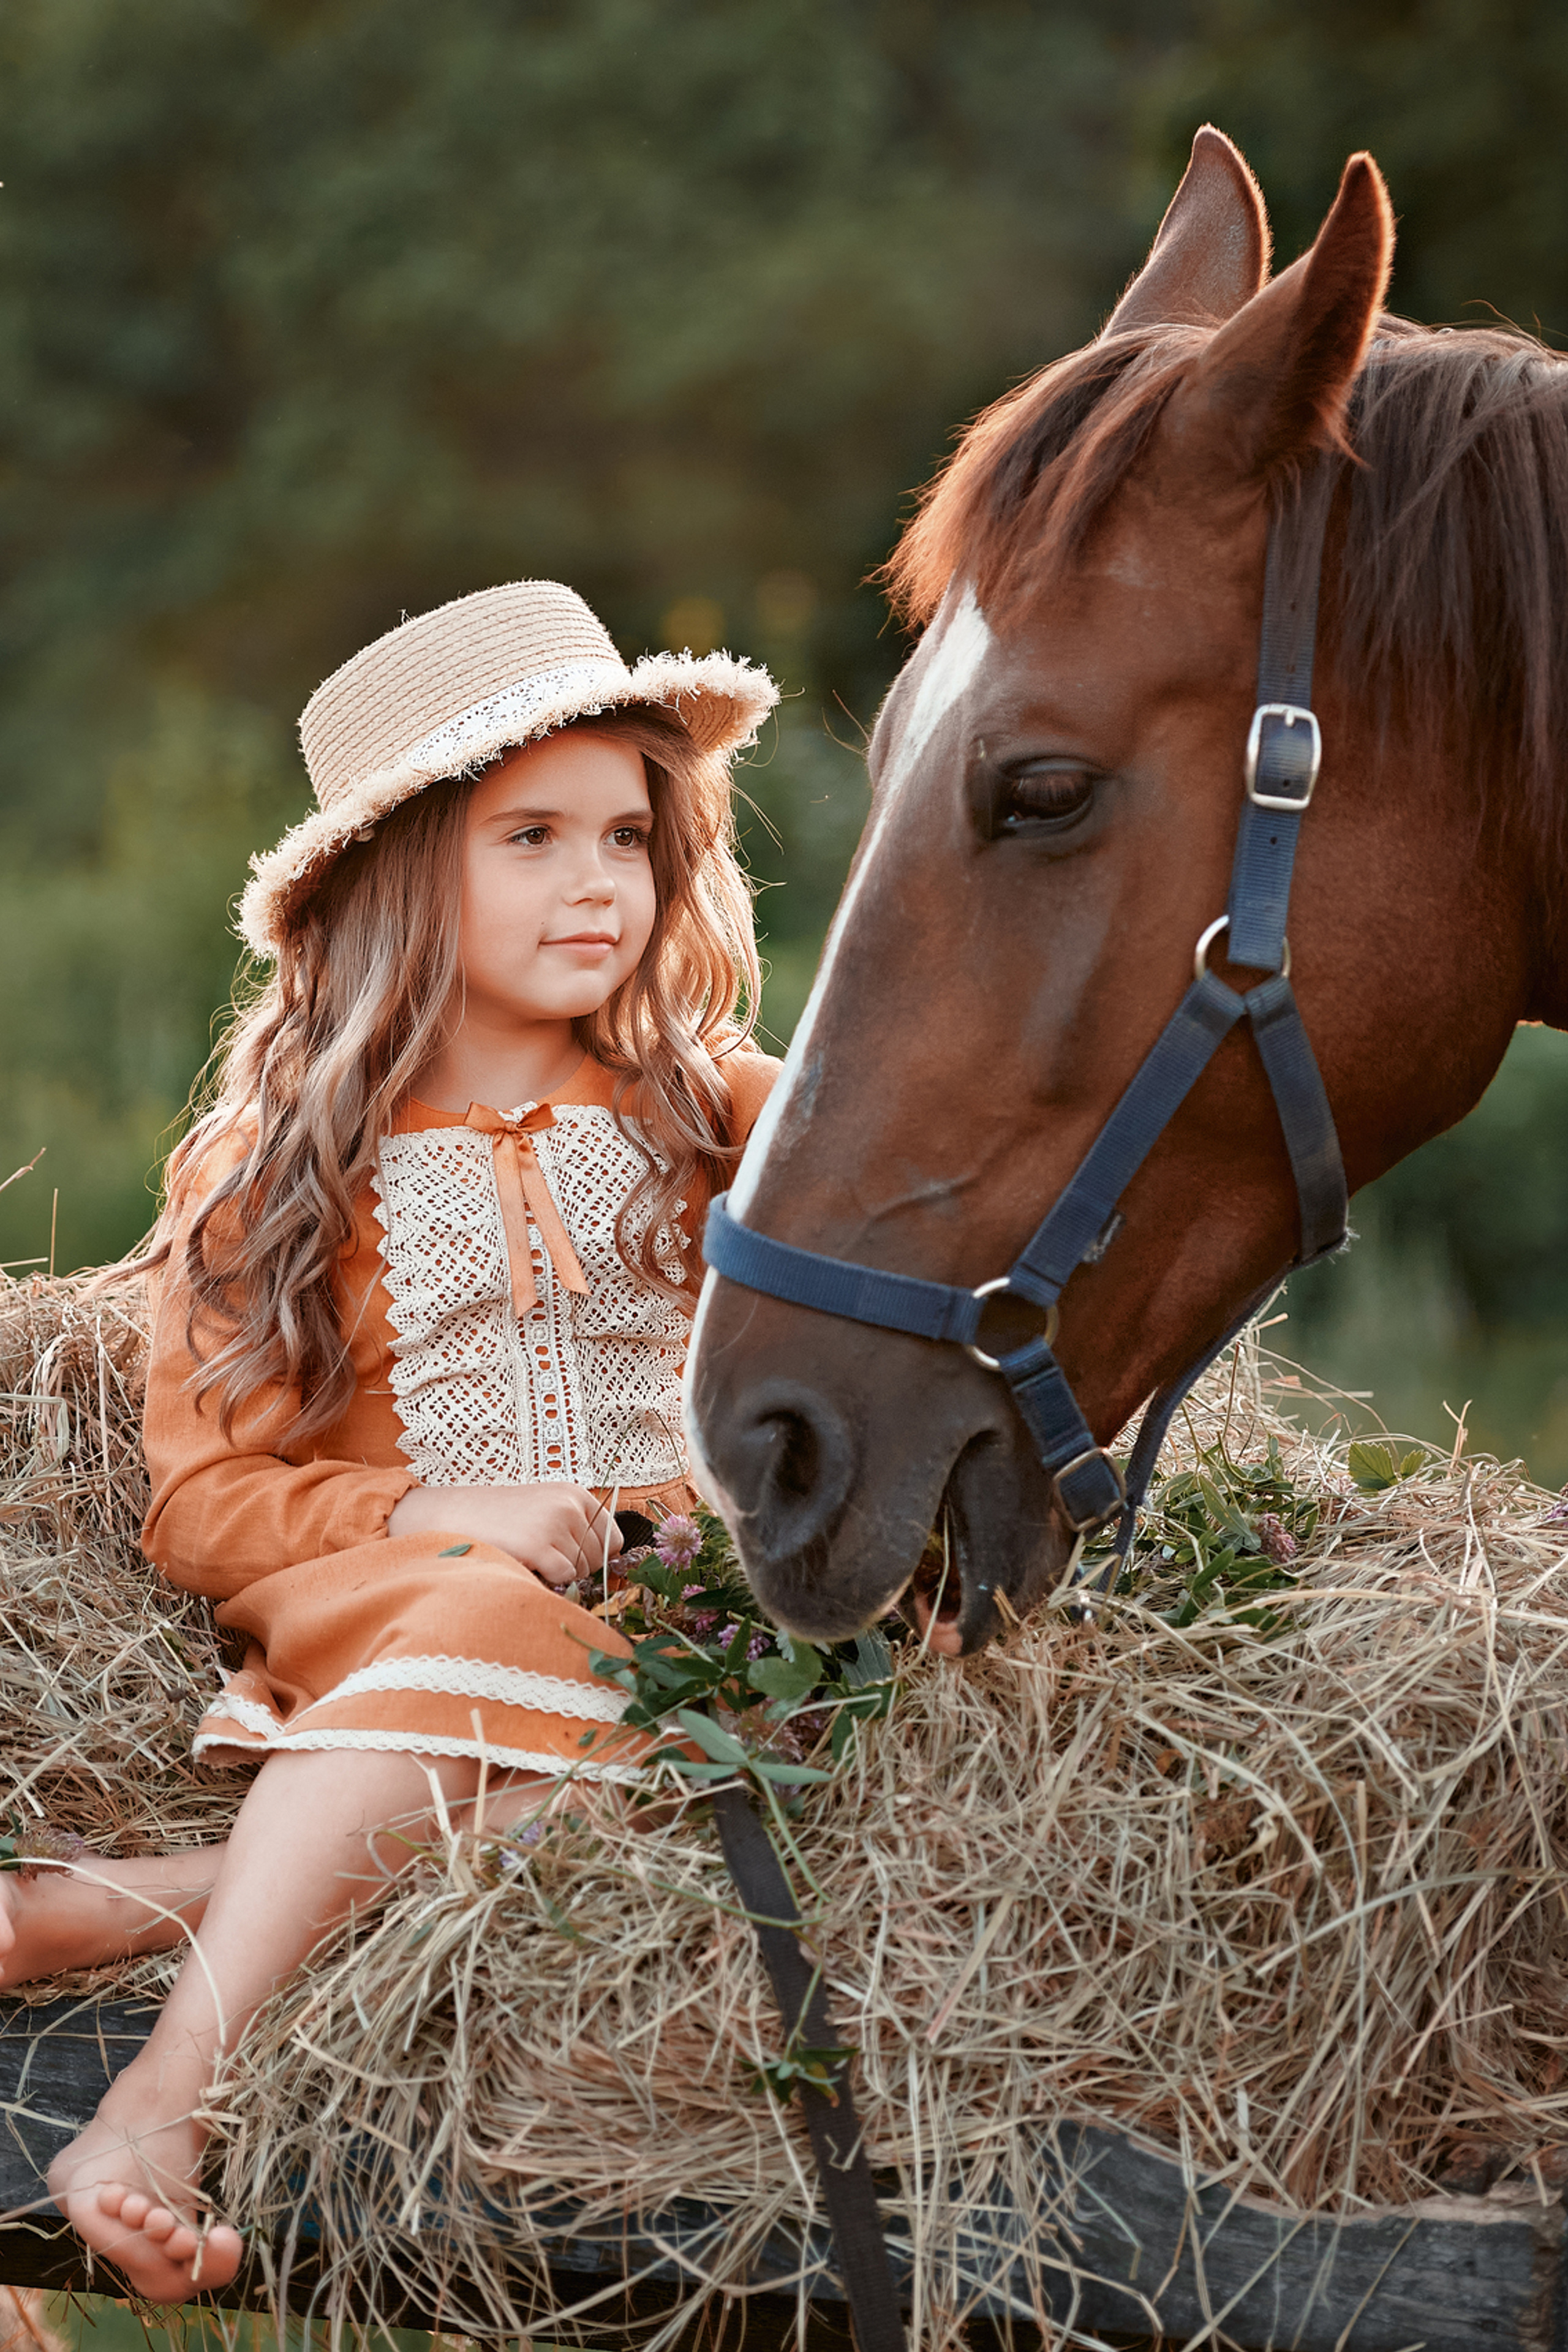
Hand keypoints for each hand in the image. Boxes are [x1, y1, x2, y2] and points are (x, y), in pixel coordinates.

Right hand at [388, 1483, 622, 1586]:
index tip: (573, 1557)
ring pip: (581, 1570)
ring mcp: (556, 1523)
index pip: (613, 1538)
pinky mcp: (540, 1544)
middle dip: (576, 1567)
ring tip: (531, 1555)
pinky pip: (565, 1577)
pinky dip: (548, 1579)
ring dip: (559, 1573)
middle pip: (598, 1558)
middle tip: (543, 1556)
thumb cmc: (502, 1518)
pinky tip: (527, 1563)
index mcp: (576, 1494)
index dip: (596, 1556)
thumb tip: (612, 1562)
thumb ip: (577, 1528)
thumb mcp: (546, 1510)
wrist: (457, 1515)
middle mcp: (571, 1505)